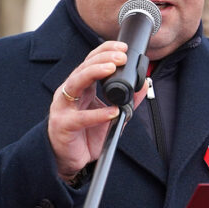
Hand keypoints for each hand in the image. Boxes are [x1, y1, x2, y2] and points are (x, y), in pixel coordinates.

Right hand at [48, 41, 146, 180]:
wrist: (70, 159)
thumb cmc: (86, 134)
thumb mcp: (111, 114)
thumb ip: (127, 100)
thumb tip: (144, 84)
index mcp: (81, 87)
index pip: (91, 62)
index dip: (105, 51)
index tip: (123, 47)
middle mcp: (70, 92)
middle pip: (84, 68)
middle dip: (103, 58)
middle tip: (121, 55)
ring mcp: (64, 107)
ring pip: (76, 83)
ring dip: (94, 73)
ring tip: (112, 68)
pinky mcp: (64, 125)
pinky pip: (80, 118)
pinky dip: (97, 114)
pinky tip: (112, 111)